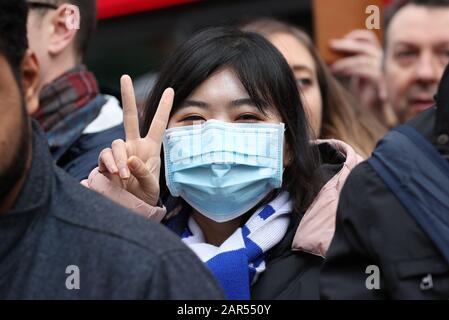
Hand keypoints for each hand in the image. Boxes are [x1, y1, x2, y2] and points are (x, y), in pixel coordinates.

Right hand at [97, 75, 173, 205]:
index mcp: (150, 148)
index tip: (170, 90)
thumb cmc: (146, 196)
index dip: (163, 108)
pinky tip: (114, 173)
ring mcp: (120, 153)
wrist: (132, 208)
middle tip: (125, 77)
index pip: (157, 124)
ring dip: (119, 158)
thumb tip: (130, 159)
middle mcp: (134, 146)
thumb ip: (144, 172)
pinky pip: (105, 155)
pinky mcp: (106, 162)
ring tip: (123, 175)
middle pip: (131, 117)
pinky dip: (109, 163)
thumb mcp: (152, 186)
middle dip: (127, 97)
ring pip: (116, 143)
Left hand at [330, 29, 381, 83]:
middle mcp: (380, 57)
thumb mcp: (356, 68)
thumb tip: (334, 48)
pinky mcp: (378, 78)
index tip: (342, 38)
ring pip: (360, 59)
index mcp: (375, 52)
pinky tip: (340, 73)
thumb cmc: (362, 85)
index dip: (355, 35)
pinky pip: (362, 71)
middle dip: (345, 45)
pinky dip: (349, 70)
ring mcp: (380, 67)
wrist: (373, 102)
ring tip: (332, 67)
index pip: (369, 37)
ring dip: (344, 62)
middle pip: (362, 46)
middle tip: (331, 45)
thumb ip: (351, 58)